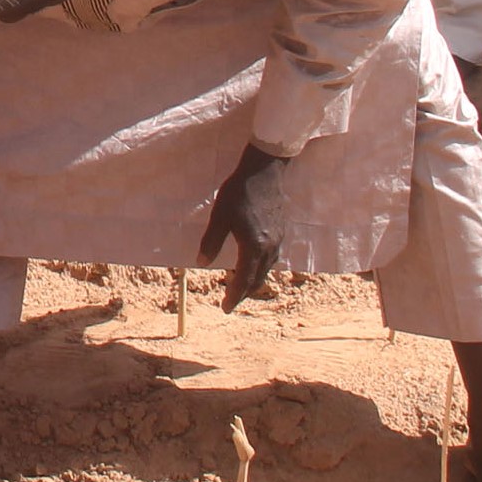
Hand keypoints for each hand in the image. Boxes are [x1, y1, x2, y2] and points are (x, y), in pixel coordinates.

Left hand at [198, 143, 286, 311]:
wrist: (266, 172)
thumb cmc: (239, 192)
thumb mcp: (219, 216)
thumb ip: (211, 241)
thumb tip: (201, 263)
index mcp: (254, 246)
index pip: (244, 280)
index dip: (234, 296)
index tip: (225, 308)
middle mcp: (269, 247)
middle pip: (257, 279)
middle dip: (244, 292)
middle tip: (231, 301)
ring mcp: (278, 240)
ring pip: (266, 270)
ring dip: (253, 281)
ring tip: (241, 286)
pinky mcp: (281, 232)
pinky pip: (272, 259)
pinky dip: (261, 268)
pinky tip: (255, 265)